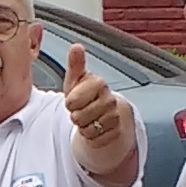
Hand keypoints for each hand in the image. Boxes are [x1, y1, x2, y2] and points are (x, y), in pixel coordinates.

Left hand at [62, 42, 131, 159]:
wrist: (102, 112)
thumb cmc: (84, 94)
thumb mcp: (75, 79)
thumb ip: (75, 64)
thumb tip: (76, 46)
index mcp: (99, 83)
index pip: (73, 100)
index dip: (69, 102)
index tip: (73, 99)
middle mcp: (110, 99)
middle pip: (79, 117)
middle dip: (75, 115)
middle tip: (81, 109)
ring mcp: (115, 116)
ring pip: (87, 129)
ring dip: (83, 126)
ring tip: (87, 118)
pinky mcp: (116, 132)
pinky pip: (95, 140)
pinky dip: (91, 136)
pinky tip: (94, 127)